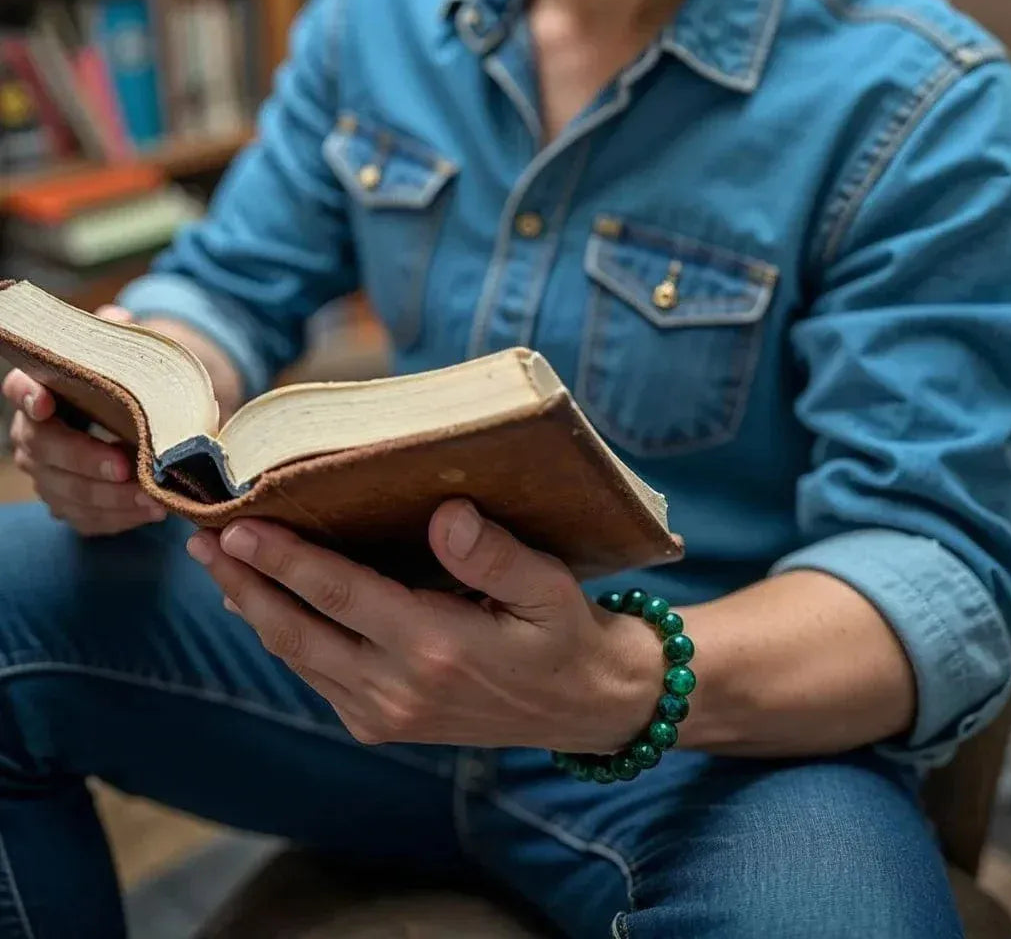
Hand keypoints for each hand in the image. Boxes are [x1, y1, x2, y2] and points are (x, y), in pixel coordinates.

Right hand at [3, 305, 167, 535]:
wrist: (141, 429)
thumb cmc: (128, 390)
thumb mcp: (127, 362)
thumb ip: (119, 340)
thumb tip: (117, 318)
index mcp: (40, 392)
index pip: (22, 389)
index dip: (29, 395)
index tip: (44, 401)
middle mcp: (33, 436)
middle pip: (45, 449)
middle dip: (85, 459)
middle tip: (126, 466)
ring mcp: (48, 475)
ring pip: (67, 492)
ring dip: (111, 497)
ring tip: (153, 496)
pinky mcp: (70, 506)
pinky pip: (88, 519)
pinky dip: (121, 518)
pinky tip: (153, 512)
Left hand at [186, 500, 659, 751]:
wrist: (582, 708)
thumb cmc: (565, 635)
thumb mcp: (549, 588)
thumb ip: (496, 554)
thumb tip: (446, 513)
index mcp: (436, 649)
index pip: (341, 595)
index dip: (285, 560)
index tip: (237, 527)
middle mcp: (398, 689)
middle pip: (297, 630)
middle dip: (245, 583)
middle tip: (201, 541)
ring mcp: (384, 715)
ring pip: (297, 656)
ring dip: (254, 609)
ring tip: (220, 566)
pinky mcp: (380, 724)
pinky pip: (316, 675)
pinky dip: (283, 639)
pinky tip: (264, 608)